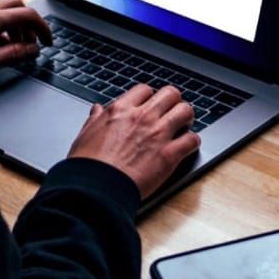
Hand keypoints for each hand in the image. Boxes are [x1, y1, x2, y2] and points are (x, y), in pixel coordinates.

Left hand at [0, 0, 51, 84]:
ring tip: (14, 47)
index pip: (27, 15)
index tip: (47, 41)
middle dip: (28, 23)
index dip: (43, 28)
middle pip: (16, 5)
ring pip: (1, 9)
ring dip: (14, 25)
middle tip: (31, 42)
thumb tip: (32, 49)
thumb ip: (13, 54)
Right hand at [68, 85, 199, 200]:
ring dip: (187, 118)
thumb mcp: (85, 134)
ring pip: (186, 111)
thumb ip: (95, 120)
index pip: (145, 90)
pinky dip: (193, 142)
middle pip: (170, 94)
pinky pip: (192, 140)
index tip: (152, 105)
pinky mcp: (169, 155)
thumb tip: (97, 110)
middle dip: (174, 102)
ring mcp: (158, 134)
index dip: (150, 97)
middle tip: (172, 112)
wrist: (96, 188)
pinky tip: (188, 146)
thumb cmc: (87, 165)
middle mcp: (142, 117)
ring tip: (184, 125)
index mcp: (121, 110)